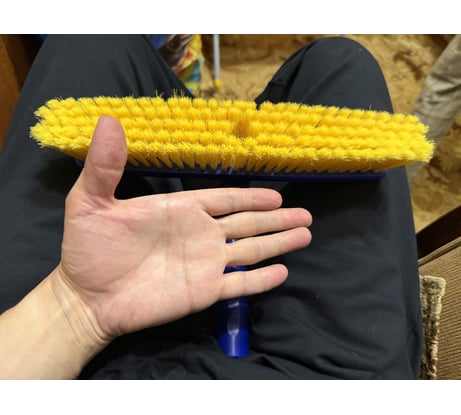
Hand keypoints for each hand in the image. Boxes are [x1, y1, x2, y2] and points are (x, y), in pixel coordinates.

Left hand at [53, 116, 311, 346]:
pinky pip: (240, 284)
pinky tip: (283, 272)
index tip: (276, 195)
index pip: (225, 200)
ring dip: (278, 243)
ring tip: (304, 235)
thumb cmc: (89, 250)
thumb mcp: (91, 203)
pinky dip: (261, 279)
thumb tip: (108, 120)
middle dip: (277, 219)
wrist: (86, 298)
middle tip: (305, 215)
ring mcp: (205, 265)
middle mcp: (200, 235)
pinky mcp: (204, 293)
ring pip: (251, 250)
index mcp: (181, 211)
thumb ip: (106, 166)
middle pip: (247, 224)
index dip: (251, 198)